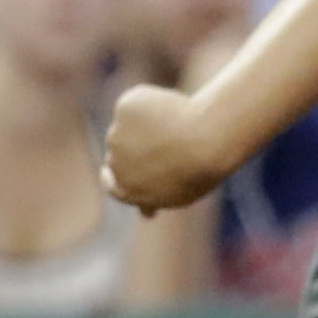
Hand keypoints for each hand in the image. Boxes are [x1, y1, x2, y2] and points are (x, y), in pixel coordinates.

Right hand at [100, 84, 233, 211]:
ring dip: (145, 123)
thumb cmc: (199, 171)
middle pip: (118, 152)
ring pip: (128, 125)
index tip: (118, 170)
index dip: (114, 176)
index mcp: (127, 190)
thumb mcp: (178, 194)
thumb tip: (145, 214)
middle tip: (161, 140)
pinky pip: (136, 103)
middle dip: (133, 146)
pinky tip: (173, 108)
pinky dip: (150, 102)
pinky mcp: (124, 108)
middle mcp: (115, 163)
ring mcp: (117, 133)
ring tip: (178, 126)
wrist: (205, 141)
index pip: (112, 184)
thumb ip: (153, 199)